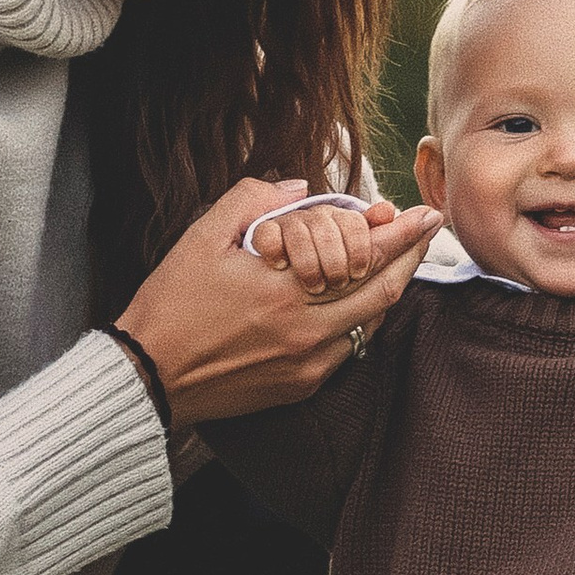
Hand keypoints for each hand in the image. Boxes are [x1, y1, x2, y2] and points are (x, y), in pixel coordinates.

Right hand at [118, 175, 440, 425]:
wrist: (149, 376)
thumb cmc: (171, 304)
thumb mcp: (202, 238)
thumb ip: (252, 201)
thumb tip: (298, 188)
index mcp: (284, 289)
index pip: (365, 257)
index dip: (402, 233)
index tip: (424, 214)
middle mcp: (305, 329)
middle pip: (383, 291)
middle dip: (410, 257)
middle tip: (425, 231)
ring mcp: (307, 363)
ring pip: (369, 322)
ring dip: (388, 288)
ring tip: (396, 260)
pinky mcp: (300, 386)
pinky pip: (346, 348)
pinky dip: (358, 319)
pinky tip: (356, 300)